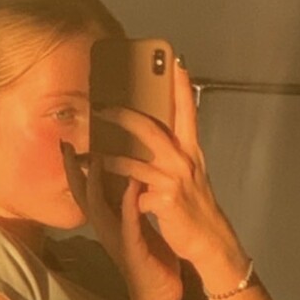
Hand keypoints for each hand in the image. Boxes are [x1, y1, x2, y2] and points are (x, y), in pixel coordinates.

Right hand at [61, 142, 182, 299]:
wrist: (161, 297)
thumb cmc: (153, 262)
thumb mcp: (139, 228)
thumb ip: (131, 207)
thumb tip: (130, 181)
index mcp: (109, 223)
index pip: (87, 190)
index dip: (77, 168)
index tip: (69, 142)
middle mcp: (107, 229)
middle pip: (82, 195)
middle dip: (73, 170)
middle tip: (66, 144)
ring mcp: (118, 240)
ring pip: (99, 208)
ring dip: (95, 184)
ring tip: (95, 157)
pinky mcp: (134, 250)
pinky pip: (129, 224)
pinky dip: (130, 204)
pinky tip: (132, 186)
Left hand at [90, 62, 234, 272]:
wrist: (209, 240)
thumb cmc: (194, 204)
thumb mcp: (188, 172)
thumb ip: (172, 151)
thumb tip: (149, 132)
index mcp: (190, 150)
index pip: (186, 110)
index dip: (181, 85)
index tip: (174, 60)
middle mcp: (184, 160)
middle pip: (150, 129)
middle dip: (122, 116)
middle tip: (100, 106)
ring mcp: (174, 181)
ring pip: (134, 163)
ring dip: (108, 159)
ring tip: (89, 155)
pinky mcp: (165, 202)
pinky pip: (135, 195)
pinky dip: (121, 197)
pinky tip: (109, 197)